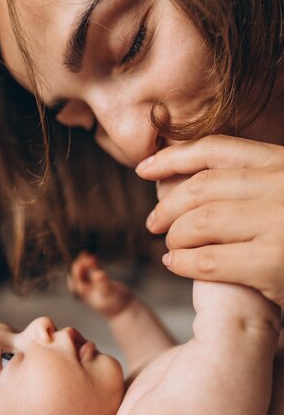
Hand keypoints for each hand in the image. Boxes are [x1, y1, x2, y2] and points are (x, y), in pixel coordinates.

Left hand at [68, 251, 132, 316]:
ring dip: (85, 264)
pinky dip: (93, 265)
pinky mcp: (101, 282)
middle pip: (78, 276)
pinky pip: (94, 272)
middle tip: (84, 255)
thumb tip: (98, 274)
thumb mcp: (109, 293)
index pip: (76, 282)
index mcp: (85, 294)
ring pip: (85, 273)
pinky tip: (94, 258)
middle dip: (79, 266)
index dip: (77, 271)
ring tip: (86, 254)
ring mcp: (94, 286)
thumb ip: (103, 284)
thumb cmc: (116, 304)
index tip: (81, 263)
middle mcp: (87, 290)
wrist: (125, 309)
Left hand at [136, 135, 283, 306]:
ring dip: (174, 235)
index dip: (173, 156)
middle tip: (153, 221)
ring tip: (169, 246)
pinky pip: (207, 259)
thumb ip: (253, 183)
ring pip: (199, 222)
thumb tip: (186, 181)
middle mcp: (282, 185)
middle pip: (201, 186)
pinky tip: (175, 265)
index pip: (218, 149)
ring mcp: (279, 223)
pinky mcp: (274, 262)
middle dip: (167, 204)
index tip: (144, 166)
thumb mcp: (283, 194)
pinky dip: (182, 262)